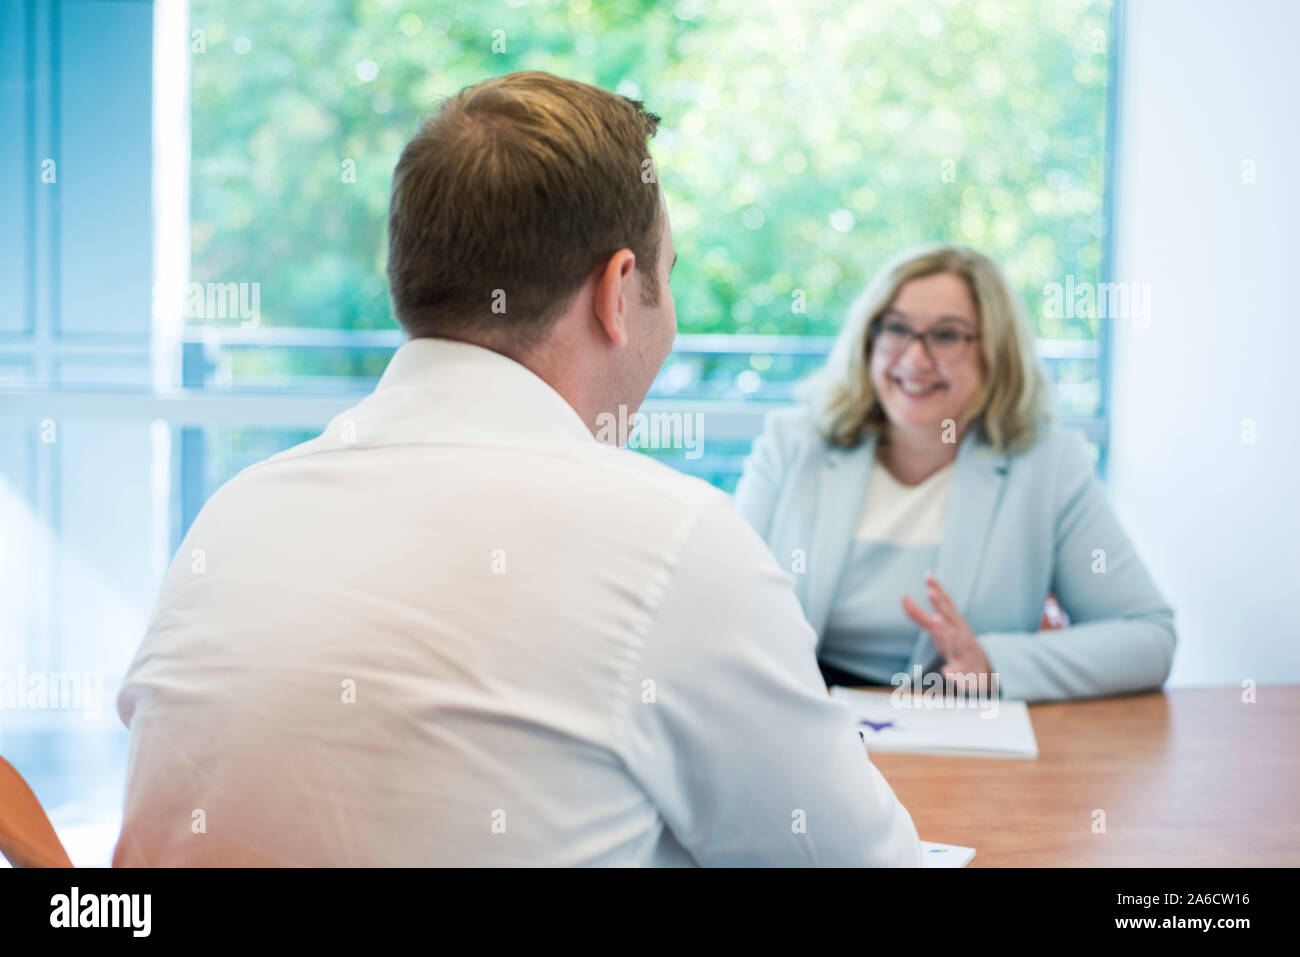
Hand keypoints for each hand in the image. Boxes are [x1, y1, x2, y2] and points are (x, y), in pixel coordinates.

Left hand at [901, 572, 992, 691]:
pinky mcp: (966, 671)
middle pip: (949, 619)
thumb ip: (919, 615)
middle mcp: (959, 634)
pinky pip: (962, 672)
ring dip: (947, 634)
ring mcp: (964, 652)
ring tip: (936, 622)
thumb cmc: (955, 643)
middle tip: (931, 594)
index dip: (937, 590)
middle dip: (941, 608)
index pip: (945, 604)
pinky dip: (955, 672)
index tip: (927, 577)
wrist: (983, 668)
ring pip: (956, 642)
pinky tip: (946, 672)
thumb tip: (903, 597)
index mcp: (954, 623)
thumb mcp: (939, 628)